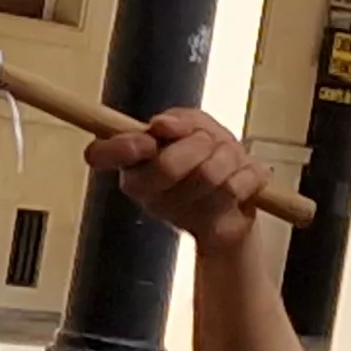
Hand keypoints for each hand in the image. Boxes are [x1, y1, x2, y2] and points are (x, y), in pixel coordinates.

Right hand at [87, 109, 267, 246]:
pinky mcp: (211, 229)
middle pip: (166, 166)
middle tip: (208, 142)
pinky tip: (244, 179)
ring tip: (230, 160)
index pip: (100, 154)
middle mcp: (146, 191)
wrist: (239, 201)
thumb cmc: (209, 157)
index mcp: (133, 162)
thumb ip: (179, 120)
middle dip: (199, 144)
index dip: (122, 147)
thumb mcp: (195, 125)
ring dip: (230, 156)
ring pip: (208, 175)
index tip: (148, 141)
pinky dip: (250, 174)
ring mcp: (177, 214)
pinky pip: (236, 190)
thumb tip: (161, 125)